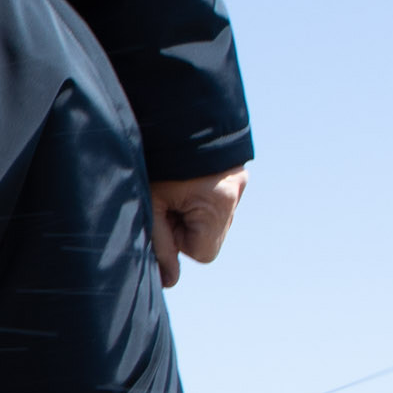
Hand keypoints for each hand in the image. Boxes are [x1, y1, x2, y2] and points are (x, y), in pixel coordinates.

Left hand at [149, 165, 248, 288]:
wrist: (175, 111)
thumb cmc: (158, 159)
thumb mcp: (152, 203)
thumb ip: (161, 245)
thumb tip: (171, 282)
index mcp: (219, 202)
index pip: (203, 253)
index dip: (179, 241)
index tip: (166, 217)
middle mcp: (235, 192)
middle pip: (211, 237)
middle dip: (187, 227)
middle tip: (168, 202)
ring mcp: (239, 180)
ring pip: (214, 220)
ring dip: (194, 213)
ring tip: (176, 190)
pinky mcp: (235, 171)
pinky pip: (217, 201)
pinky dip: (201, 199)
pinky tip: (186, 182)